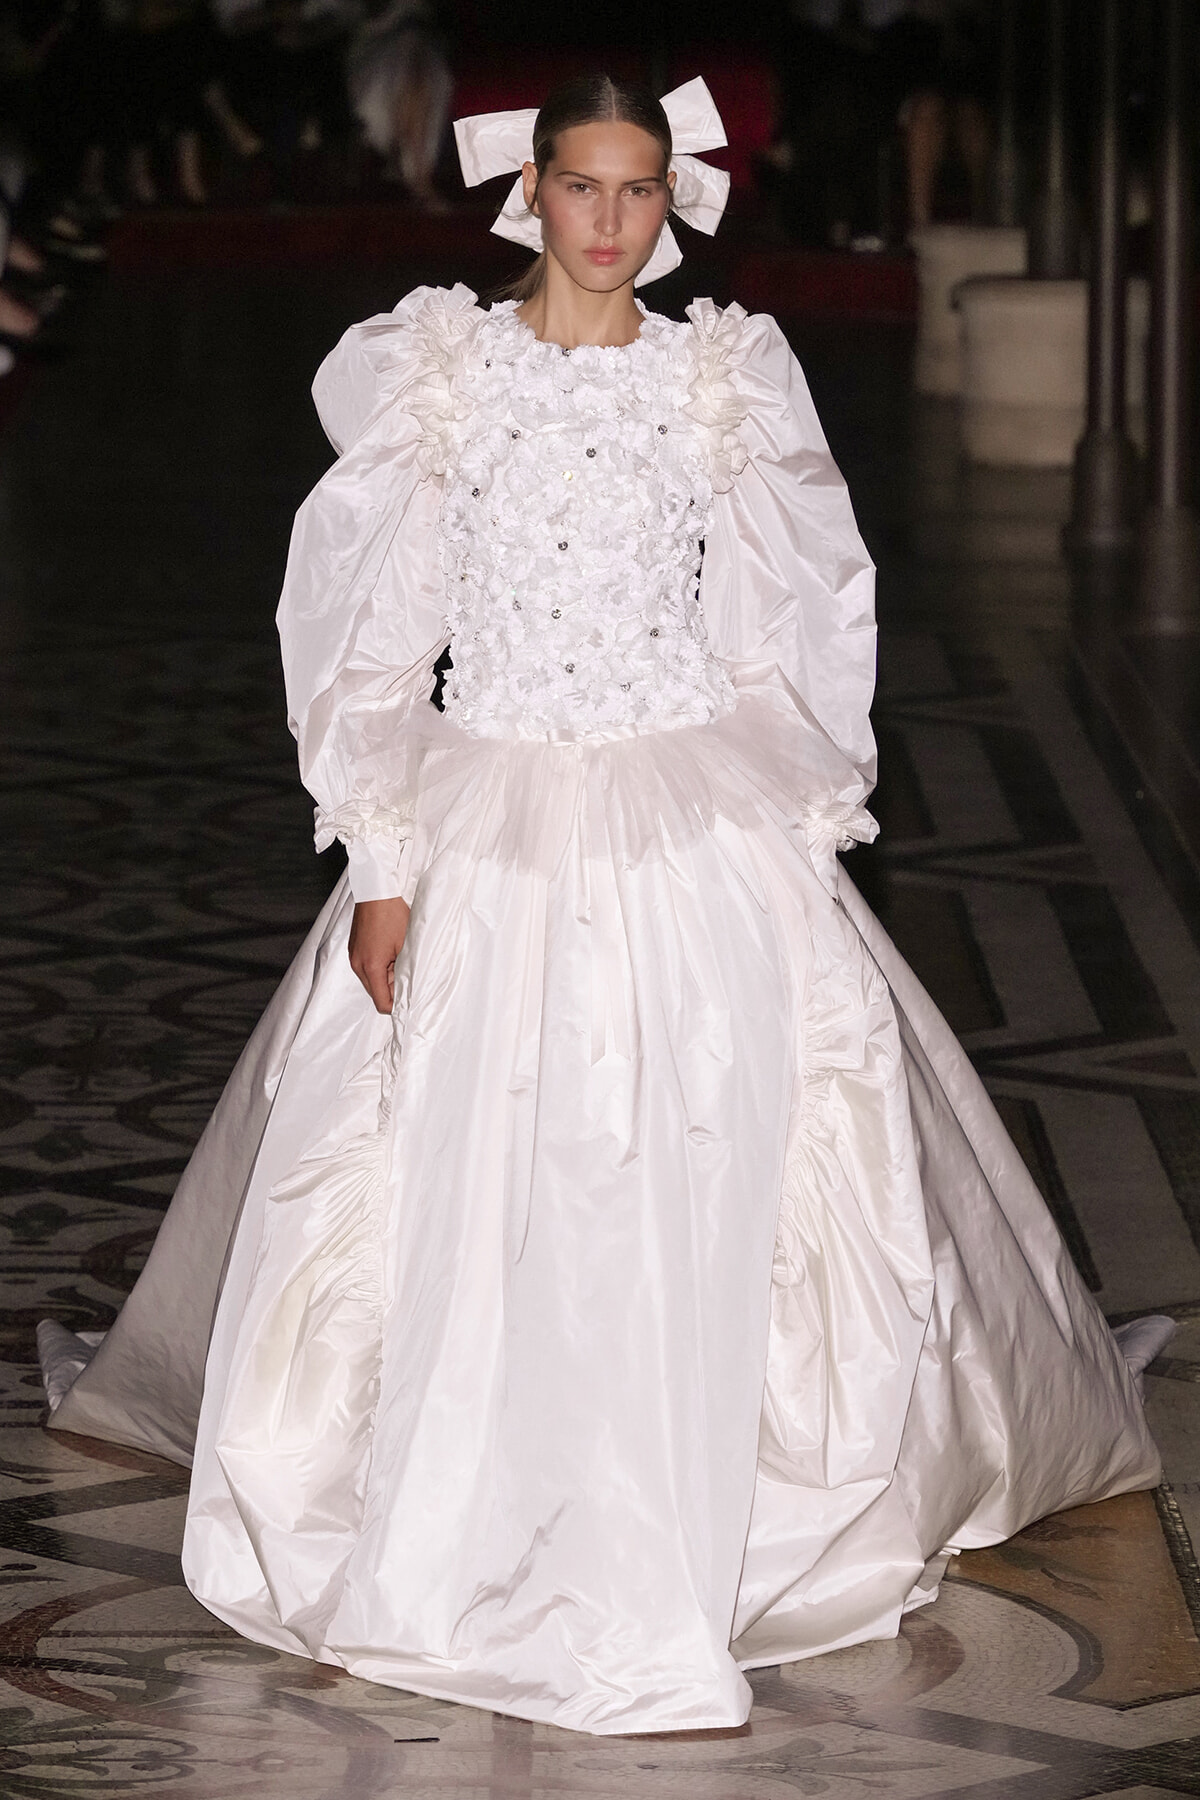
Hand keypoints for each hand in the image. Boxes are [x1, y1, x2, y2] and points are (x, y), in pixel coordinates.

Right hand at [348, 896, 410, 1013]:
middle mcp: (358, 964)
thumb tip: (409, 987)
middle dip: (392, 990)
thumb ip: (406, 971)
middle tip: (409, 979)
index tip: (409, 1002)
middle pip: (375, 993)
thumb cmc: (391, 913)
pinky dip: (379, 967)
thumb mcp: (406, 946)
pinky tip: (391, 954)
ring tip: (400, 962)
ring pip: (371, 980)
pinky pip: (366, 967)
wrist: (376, 891)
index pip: (381, 1001)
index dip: (396, 1005)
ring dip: (386, 977)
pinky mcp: (354, 949)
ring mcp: (354, 956)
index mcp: (371, 967)